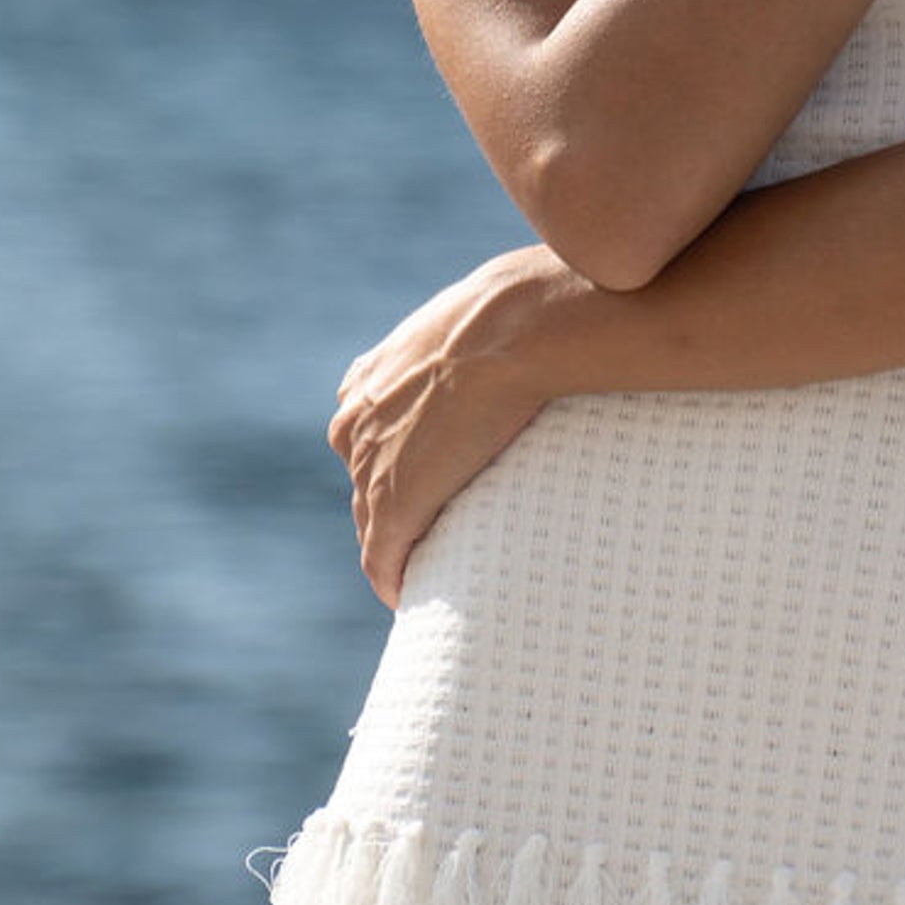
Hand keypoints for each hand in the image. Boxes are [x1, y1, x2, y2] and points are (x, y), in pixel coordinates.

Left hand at [328, 244, 596, 604]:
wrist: (518, 327)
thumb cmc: (522, 308)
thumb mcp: (486, 308)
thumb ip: (484, 331)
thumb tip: (547, 315)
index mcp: (371, 378)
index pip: (369, 437)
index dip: (394, 465)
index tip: (424, 483)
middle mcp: (358, 422)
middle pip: (365, 483)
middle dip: (390, 510)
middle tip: (431, 536)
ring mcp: (372, 464)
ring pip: (371, 523)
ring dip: (397, 547)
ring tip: (428, 570)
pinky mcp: (394, 503)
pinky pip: (382, 557)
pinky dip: (392, 580)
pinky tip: (408, 596)